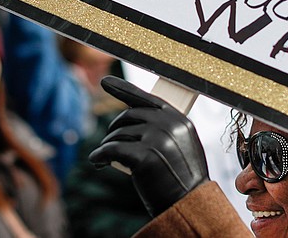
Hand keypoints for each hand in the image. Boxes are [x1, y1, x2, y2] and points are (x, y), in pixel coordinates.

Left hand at [89, 76, 208, 216]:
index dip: (123, 89)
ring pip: (118, 134)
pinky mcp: (143, 156)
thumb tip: (132, 119)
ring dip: (108, 146)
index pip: (146, 98)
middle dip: (114, 130)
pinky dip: (99, 155)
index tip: (106, 82)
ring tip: (106, 159)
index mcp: (179, 119)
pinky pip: (111, 150)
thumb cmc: (182, 179)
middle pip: (128, 116)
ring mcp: (157, 138)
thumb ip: (164, 128)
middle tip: (109, 144)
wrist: (190, 205)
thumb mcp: (180, 145)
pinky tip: (96, 161)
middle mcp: (169, 124)